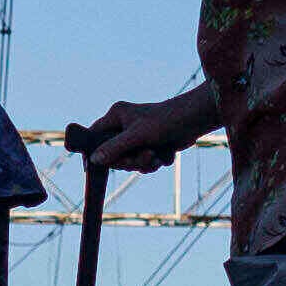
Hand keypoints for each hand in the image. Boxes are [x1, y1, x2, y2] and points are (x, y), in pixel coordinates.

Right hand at [68, 88, 207, 176]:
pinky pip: (143, 163)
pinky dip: (154, 163)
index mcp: (116, 116)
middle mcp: (123, 126)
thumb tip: (94, 160)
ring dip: (143, 163)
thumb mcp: (137, 136)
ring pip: (129, 161)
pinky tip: (164, 155)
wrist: (195, 121)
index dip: (91, 152)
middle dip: (129, 161)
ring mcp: (136, 137)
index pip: (94, 135)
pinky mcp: (149, 146)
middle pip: (112, 154)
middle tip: (144, 157)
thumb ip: (114, 148)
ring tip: (156, 155)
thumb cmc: (165, 121)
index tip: (89, 170)